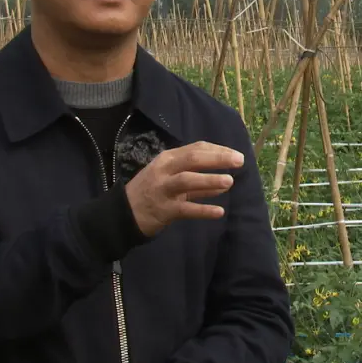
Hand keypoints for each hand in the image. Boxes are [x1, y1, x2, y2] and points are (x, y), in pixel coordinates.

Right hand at [124, 141, 243, 236]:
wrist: (123, 213)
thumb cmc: (151, 192)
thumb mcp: (170, 178)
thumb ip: (196, 178)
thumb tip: (225, 180)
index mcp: (167, 158)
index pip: (195, 148)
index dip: (218, 150)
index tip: (236, 155)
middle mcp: (164, 170)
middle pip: (192, 159)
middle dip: (217, 158)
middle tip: (239, 161)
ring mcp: (163, 190)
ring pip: (187, 181)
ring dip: (209, 180)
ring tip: (230, 182)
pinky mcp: (163, 210)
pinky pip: (186, 209)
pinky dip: (203, 210)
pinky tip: (219, 212)